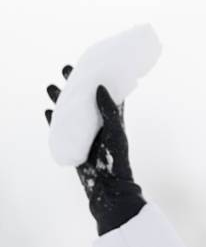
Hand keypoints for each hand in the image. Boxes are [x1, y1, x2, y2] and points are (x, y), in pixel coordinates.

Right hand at [45, 64, 145, 234]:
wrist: (107, 184)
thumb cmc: (116, 158)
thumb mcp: (115, 130)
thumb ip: (109, 109)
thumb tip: (100, 86)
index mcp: (112, 116)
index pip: (105, 92)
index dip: (99, 78)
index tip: (90, 63)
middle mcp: (98, 122)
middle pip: (84, 97)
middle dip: (75, 83)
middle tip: (66, 69)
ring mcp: (85, 132)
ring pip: (70, 110)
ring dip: (60, 99)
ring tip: (51, 86)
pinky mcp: (74, 143)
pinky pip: (60, 128)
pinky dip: (53, 119)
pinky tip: (47, 110)